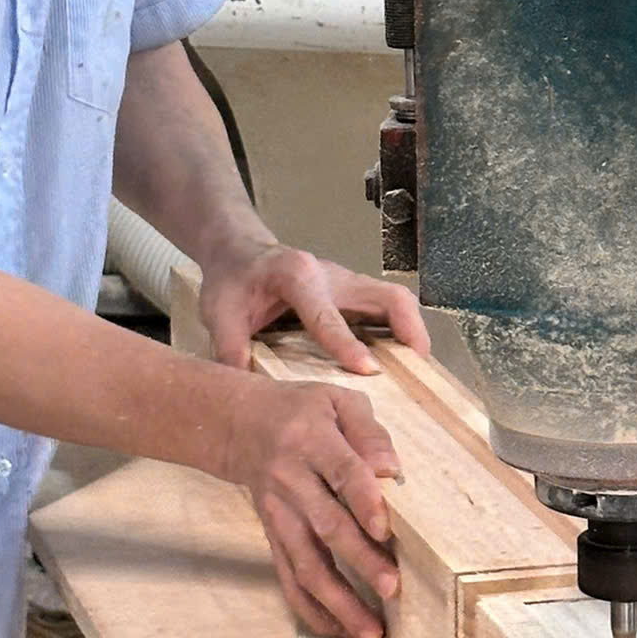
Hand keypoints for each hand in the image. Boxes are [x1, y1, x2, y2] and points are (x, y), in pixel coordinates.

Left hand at [200, 239, 431, 375]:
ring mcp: (347, 282)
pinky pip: (387, 308)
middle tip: (417, 369)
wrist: (239, 250)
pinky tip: (400, 362)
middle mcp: (331, 275)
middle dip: (408, 330)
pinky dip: (401, 332)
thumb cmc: (232, 279)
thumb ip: (229, 347)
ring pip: (395, 300)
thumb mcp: (218, 312)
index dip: (347, 342)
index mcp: (296, 275)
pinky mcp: (354, 292)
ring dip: (412, 332)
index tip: (368, 370)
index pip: (327, 313)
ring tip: (417, 371)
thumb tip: (243, 387)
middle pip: (385, 295)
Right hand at [222, 377, 404, 637]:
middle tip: (393, 588)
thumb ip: (368, 430)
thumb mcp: (337, 399)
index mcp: (312, 441)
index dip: (364, 500)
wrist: (241, 425)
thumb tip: (392, 468)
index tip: (386, 529)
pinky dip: (312, 610)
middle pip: (327, 526)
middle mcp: (292, 482)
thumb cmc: (303, 411)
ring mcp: (279, 515)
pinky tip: (340, 632)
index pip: (342, 472)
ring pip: (306, 565)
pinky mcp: (273, 537)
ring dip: (339, 602)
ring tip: (371, 633)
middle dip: (361, 561)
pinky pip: (289, 579)